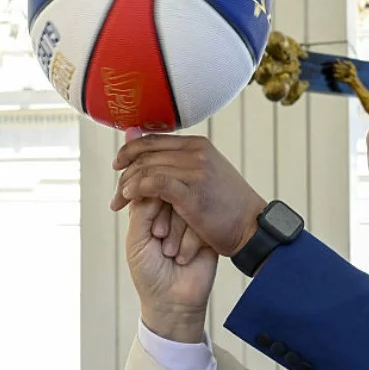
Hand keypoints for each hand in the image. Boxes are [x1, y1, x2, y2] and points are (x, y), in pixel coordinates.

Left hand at [112, 130, 266, 257]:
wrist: (252, 229)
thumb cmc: (226, 207)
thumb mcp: (203, 175)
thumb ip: (176, 161)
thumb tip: (143, 141)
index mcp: (197, 145)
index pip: (152, 140)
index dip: (129, 151)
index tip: (117, 166)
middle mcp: (196, 153)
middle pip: (146, 155)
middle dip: (124, 174)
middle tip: (116, 195)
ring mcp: (196, 171)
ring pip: (147, 169)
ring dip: (127, 187)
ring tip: (119, 202)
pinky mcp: (193, 192)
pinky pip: (155, 184)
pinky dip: (138, 190)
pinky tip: (130, 199)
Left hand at [126, 195, 217, 342]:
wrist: (172, 302)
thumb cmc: (148, 273)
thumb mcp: (136, 240)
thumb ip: (142, 209)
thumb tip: (157, 183)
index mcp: (147, 212)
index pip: (150, 188)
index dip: (151, 205)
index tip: (150, 231)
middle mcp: (169, 213)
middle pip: (170, 194)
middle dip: (164, 220)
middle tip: (159, 239)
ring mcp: (190, 221)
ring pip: (186, 206)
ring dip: (176, 232)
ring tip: (170, 254)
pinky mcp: (207, 232)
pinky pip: (202, 221)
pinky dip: (190, 241)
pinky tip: (184, 258)